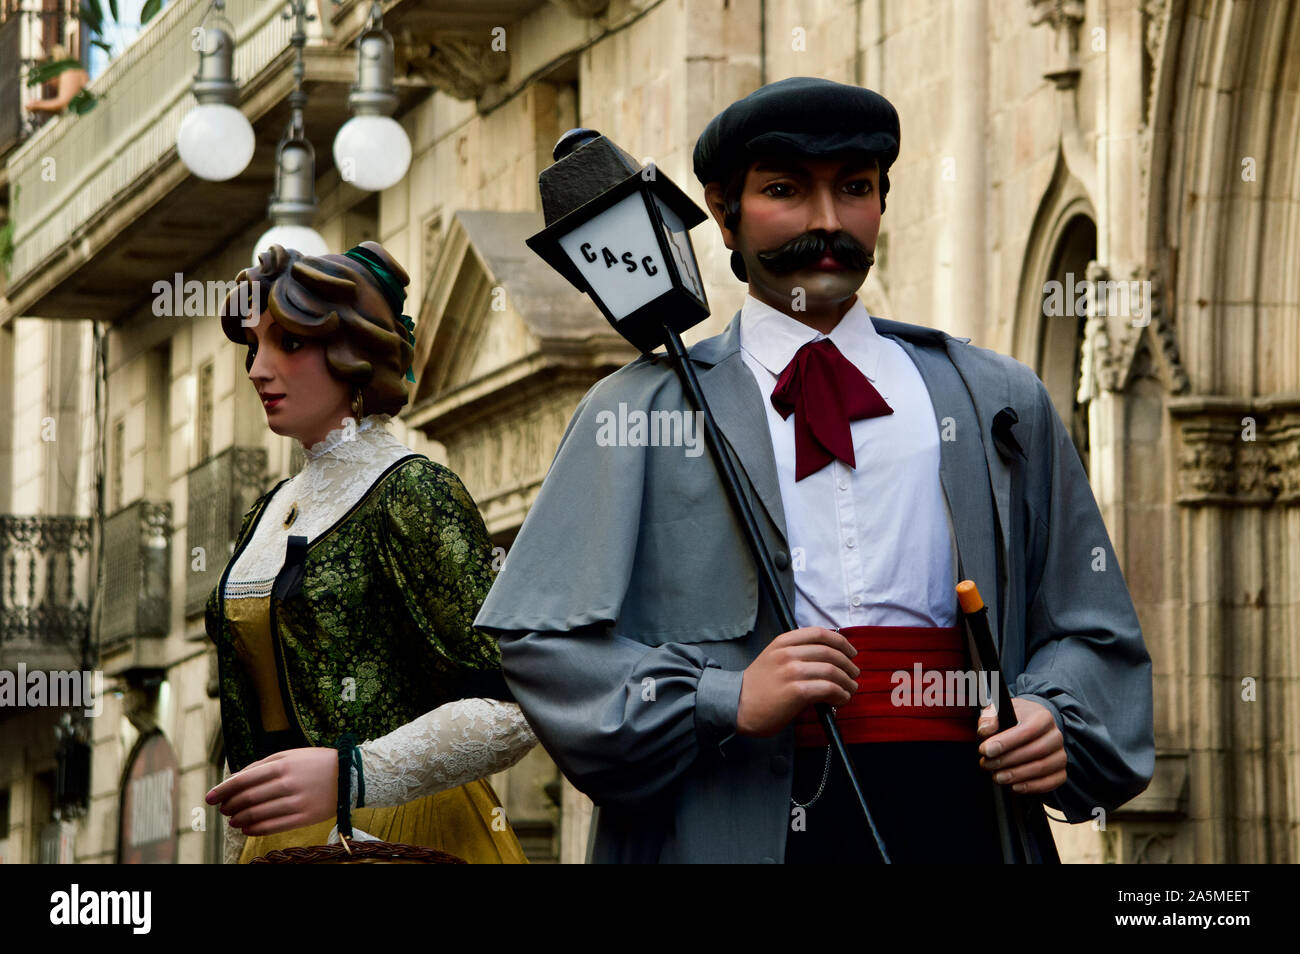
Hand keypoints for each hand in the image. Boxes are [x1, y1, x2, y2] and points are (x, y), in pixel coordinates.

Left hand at [205, 747, 339, 835]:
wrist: (350, 776)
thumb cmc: (316, 762)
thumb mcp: (290, 754)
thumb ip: (262, 764)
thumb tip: (236, 778)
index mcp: (282, 765)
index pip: (243, 780)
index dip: (223, 790)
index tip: (209, 797)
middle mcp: (287, 784)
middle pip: (247, 799)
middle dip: (229, 805)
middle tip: (222, 809)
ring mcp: (295, 803)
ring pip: (257, 815)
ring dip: (239, 819)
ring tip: (233, 820)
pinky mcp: (304, 818)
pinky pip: (272, 827)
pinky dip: (254, 829)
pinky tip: (247, 829)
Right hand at [736, 627, 859, 736]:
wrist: (737, 705)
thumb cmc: (757, 687)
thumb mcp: (772, 659)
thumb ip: (796, 653)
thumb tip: (829, 660)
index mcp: (782, 642)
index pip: (820, 633)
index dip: (841, 642)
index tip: (851, 652)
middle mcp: (788, 653)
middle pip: (830, 652)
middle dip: (848, 664)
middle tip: (854, 674)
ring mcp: (792, 671)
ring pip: (832, 670)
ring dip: (847, 682)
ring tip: (850, 689)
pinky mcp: (797, 691)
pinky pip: (828, 689)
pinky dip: (840, 694)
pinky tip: (841, 699)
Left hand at [977, 697, 1066, 794]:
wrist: (1028, 728)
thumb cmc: (1012, 720)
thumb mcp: (998, 712)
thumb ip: (990, 718)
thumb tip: (986, 730)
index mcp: (1042, 717)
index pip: (1028, 730)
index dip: (1006, 742)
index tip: (986, 750)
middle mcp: (1055, 735)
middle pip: (1035, 751)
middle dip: (1007, 760)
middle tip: (986, 764)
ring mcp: (1060, 754)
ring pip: (1043, 767)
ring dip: (1017, 775)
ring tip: (996, 776)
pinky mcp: (1060, 771)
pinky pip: (1051, 782)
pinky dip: (1032, 786)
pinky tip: (1014, 787)